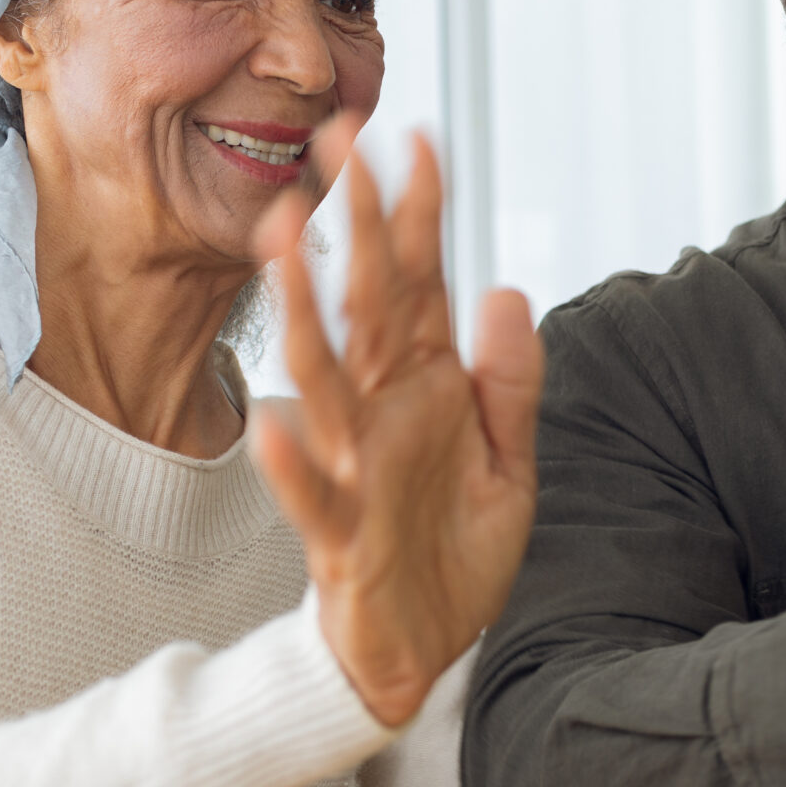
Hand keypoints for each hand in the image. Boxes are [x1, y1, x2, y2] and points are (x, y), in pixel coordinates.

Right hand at [251, 123, 542, 727]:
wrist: (423, 652)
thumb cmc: (454, 553)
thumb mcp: (509, 464)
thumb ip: (510, 381)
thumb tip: (508, 286)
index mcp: (426, 386)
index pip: (421, 281)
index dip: (419, 211)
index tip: (415, 134)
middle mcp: (384, 412)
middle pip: (367, 303)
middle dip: (354, 221)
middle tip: (338, 138)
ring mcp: (356, 467)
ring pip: (323, 376)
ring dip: (300, 307)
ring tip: (281, 235)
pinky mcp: (341, 536)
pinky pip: (312, 496)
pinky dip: (292, 467)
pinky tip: (275, 427)